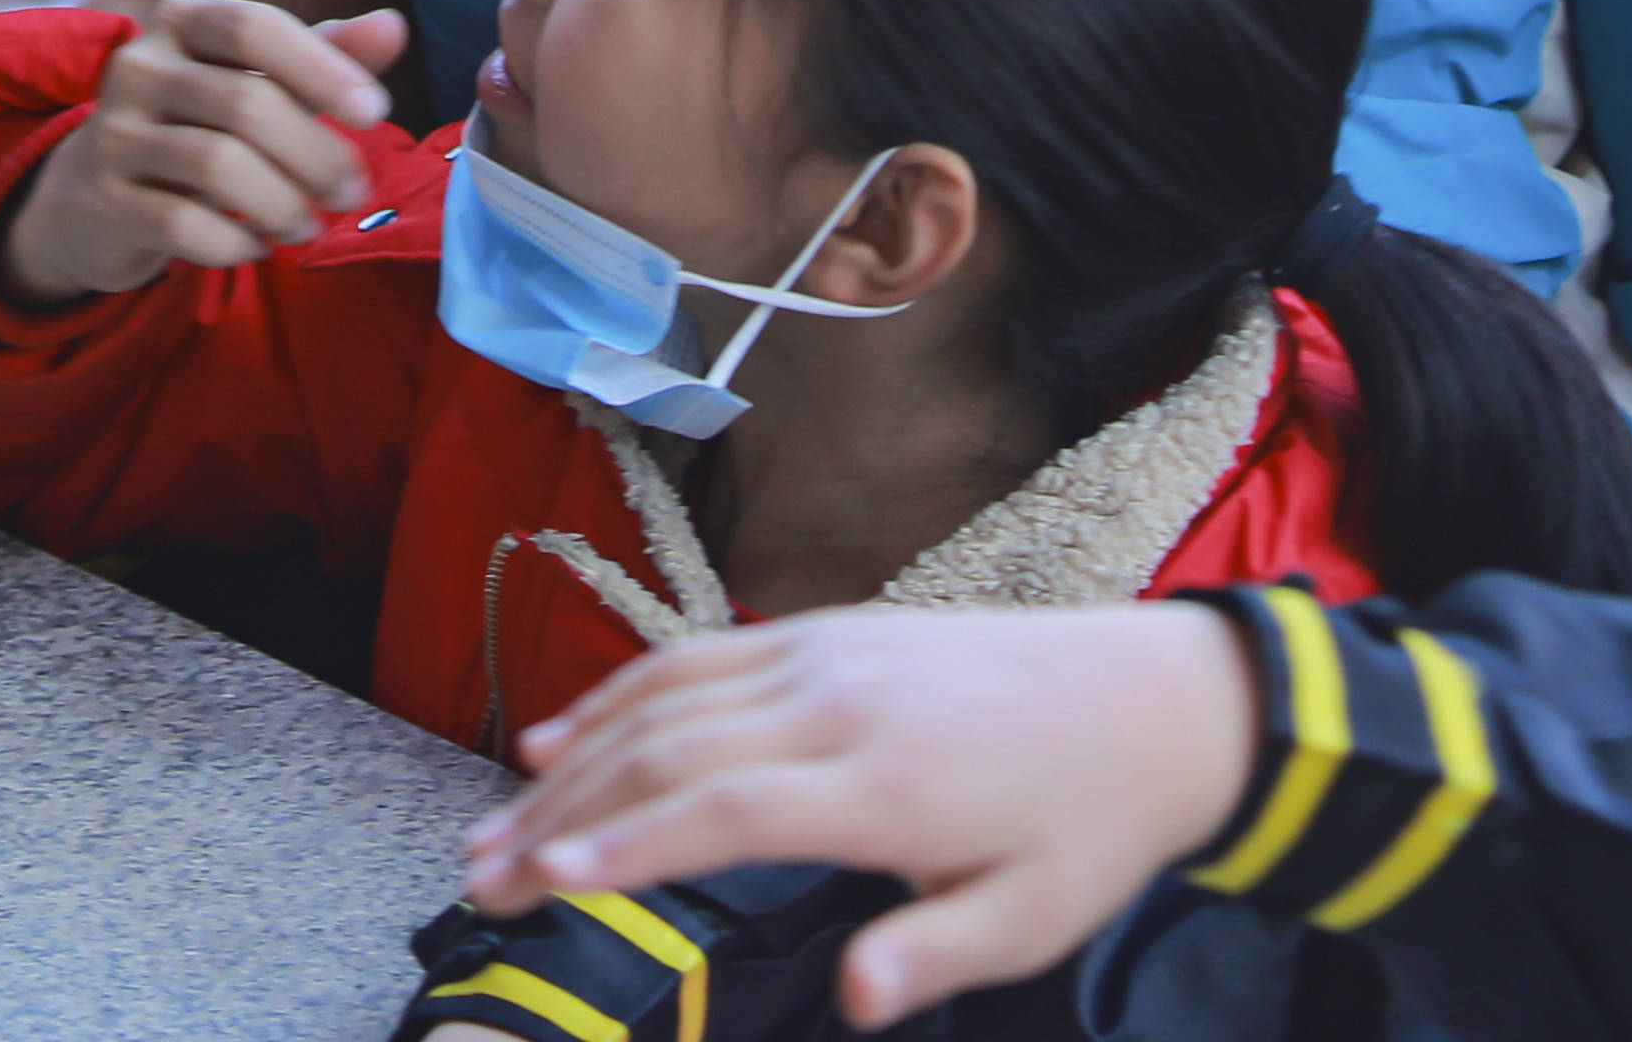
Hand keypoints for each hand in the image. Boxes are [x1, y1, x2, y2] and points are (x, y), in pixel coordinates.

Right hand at [0, 0, 413, 306]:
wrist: (92, 196)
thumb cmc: (195, 127)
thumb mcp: (257, 84)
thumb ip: (323, 57)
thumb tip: (394, 26)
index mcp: (181, 22)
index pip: (254, 26)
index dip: (322, 66)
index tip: (376, 113)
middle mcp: (138, 66)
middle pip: (245, 104)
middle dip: (315, 155)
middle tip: (351, 193)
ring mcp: (113, 134)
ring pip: (216, 166)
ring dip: (282, 205)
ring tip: (306, 226)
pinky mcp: (103, 200)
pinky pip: (181, 224)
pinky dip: (234, 242)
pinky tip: (256, 247)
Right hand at [463, 606, 1257, 1023]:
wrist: (1149, 698)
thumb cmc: (1087, 826)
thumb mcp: (1035, 917)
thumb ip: (934, 952)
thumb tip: (854, 998)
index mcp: (886, 781)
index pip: (728, 806)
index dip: (631, 844)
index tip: (550, 881)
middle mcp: (837, 701)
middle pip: (669, 752)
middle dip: (564, 818)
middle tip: (482, 879)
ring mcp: (824, 653)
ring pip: (666, 700)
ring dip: (571, 763)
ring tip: (495, 828)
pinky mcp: (825, 632)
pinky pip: (697, 657)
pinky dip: (618, 697)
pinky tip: (559, 741)